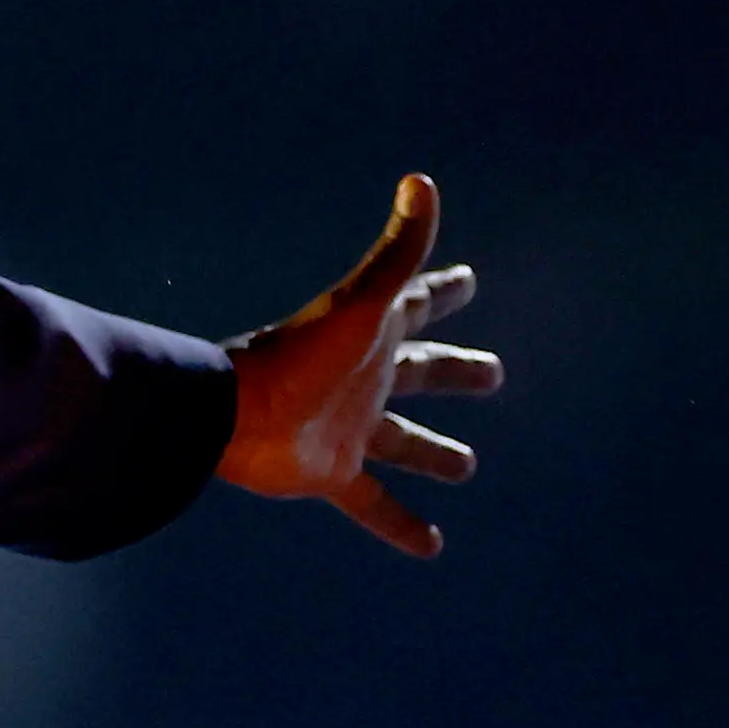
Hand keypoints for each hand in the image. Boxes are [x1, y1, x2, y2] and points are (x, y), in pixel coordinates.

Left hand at [217, 174, 502, 557]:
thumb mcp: (362, 304)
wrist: (234, 414)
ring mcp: (347, 428)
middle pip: (420, 372)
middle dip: (455, 371)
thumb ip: (398, 250)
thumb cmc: (298, 354)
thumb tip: (422, 181)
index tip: (468, 279)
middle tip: (494, 375)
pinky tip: (432, 546)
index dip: (442, 289)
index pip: (416, 302)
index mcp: (372, 334)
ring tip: (465, 466)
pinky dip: (401, 524)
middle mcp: (363, 378)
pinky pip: (373, 503)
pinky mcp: (330, 473)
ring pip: (401, 441)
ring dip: (433, 453)